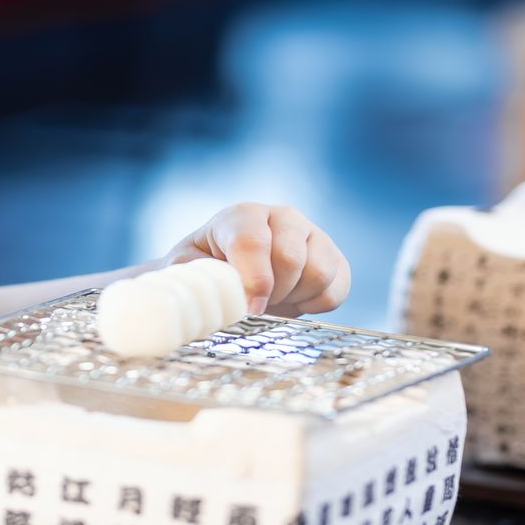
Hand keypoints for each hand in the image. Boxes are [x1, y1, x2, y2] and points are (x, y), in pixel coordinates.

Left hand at [164, 203, 349, 316]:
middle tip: (254, 304)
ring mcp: (313, 236)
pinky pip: (336, 290)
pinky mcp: (335, 259)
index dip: (253, 281)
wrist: (228, 273)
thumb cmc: (204, 268)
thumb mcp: (187, 269)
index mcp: (242, 215)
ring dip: (293, 298)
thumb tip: (221, 297)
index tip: (250, 308)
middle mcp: (283, 217)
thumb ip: (199, 279)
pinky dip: (313, 306)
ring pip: (319, 274)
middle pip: (291, 259)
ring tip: (272, 299)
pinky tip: (292, 301)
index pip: (252, 242)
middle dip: (272, 292)